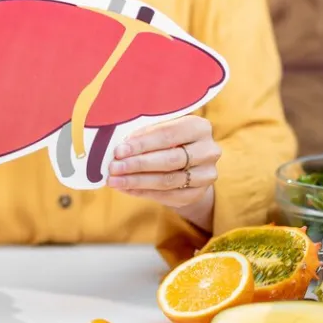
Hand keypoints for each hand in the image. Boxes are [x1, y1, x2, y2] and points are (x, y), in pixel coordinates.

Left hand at [105, 116, 220, 208]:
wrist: (190, 163)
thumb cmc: (169, 140)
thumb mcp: (161, 128)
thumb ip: (145, 132)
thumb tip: (121, 144)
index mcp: (199, 127)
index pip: (167, 135)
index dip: (141, 144)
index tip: (119, 151)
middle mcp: (208, 150)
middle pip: (169, 160)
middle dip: (137, 164)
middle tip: (114, 167)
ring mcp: (206, 174)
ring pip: (167, 180)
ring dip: (137, 181)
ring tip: (114, 180)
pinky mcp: (198, 193)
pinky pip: (168, 196)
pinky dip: (143, 192)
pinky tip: (126, 189)